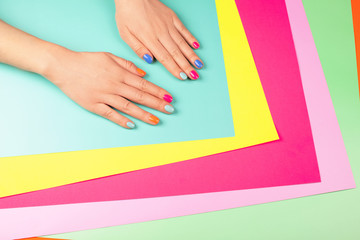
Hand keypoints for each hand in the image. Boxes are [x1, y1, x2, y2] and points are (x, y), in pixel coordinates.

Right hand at [43, 49, 174, 128]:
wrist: (63, 66)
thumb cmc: (87, 60)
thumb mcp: (109, 56)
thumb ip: (127, 65)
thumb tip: (143, 74)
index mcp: (120, 73)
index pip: (144, 85)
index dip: (158, 92)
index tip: (169, 97)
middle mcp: (115, 85)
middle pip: (140, 96)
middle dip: (157, 104)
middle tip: (170, 110)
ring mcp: (104, 96)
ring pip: (128, 107)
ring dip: (144, 114)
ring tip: (156, 120)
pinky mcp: (94, 105)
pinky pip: (110, 114)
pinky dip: (121, 120)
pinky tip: (132, 125)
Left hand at [114, 0, 203, 79]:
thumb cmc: (127, 14)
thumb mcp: (125, 34)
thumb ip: (137, 48)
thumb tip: (149, 60)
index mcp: (149, 39)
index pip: (164, 58)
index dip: (174, 69)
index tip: (182, 77)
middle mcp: (161, 33)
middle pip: (176, 53)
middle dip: (186, 66)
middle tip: (195, 76)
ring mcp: (168, 25)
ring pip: (182, 43)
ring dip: (191, 55)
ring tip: (199, 65)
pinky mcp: (172, 17)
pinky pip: (184, 29)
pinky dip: (191, 38)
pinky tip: (197, 47)